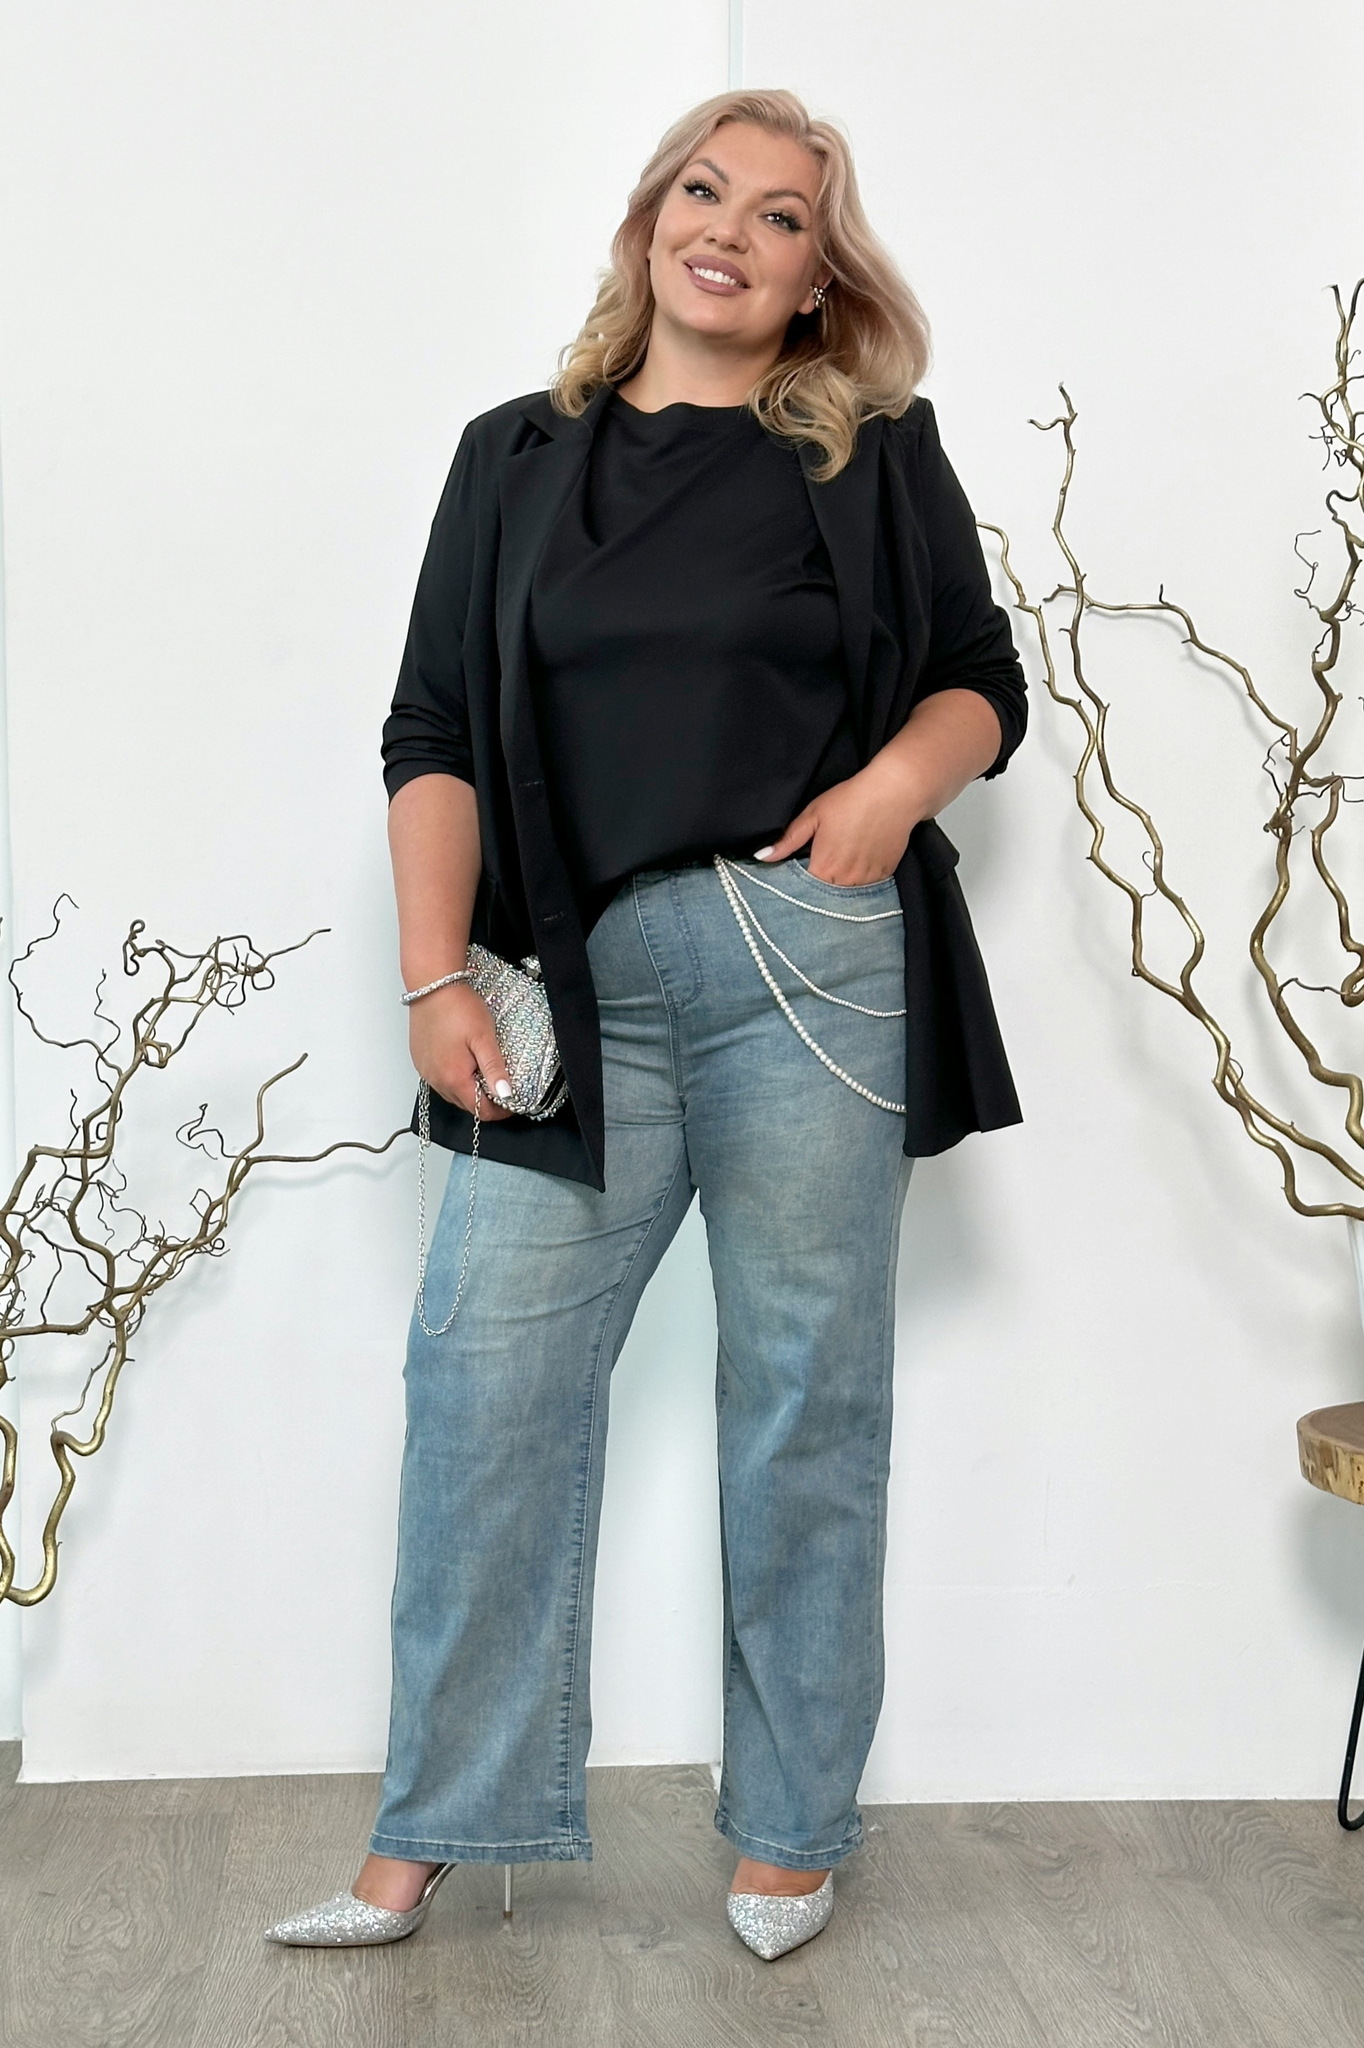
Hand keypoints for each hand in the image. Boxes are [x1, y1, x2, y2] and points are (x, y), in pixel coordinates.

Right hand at [407, 983, 516, 1119]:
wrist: (432, 986)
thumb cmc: (459, 1007)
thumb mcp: (485, 1038)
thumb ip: (494, 1069)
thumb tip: (505, 1094)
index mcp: (454, 1077)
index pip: (480, 1110)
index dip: (500, 1110)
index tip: (512, 1101)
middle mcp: (436, 1080)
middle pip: (466, 1105)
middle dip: (485, 1101)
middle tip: (501, 1085)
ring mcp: (426, 1071)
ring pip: (452, 1094)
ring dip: (469, 1090)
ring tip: (483, 1072)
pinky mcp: (420, 1061)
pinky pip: (439, 1080)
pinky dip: (454, 1079)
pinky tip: (463, 1063)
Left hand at [754, 750, 931, 884]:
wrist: (894, 792)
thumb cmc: (850, 800)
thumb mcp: (812, 816)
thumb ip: (787, 841)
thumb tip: (761, 857)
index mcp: (824, 869)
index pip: (803, 891)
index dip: (798, 884)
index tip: (797, 873)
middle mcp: (846, 882)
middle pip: (826, 895)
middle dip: (818, 886)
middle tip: (821, 862)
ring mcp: (868, 880)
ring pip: (847, 892)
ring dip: (840, 884)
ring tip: (841, 860)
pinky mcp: (885, 875)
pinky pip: (867, 885)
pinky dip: (860, 878)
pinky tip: (858, 859)